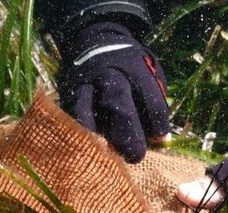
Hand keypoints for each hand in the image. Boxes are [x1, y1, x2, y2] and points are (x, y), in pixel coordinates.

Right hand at [57, 21, 169, 162]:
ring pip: (87, 112)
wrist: (97, 40)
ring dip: (95, 138)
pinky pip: (69, 116)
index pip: (151, 101)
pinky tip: (86, 147)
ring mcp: (86, 84)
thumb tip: (158, 141)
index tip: (158, 139)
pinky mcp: (68, 92)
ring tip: (104, 156)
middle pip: (119, 106)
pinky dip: (77, 133)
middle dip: (128, 136)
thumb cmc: (130, 68)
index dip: (157, 124)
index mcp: (136, 70)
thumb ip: (154, 103)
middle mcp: (110, 76)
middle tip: (134, 156)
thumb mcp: (149, 74)